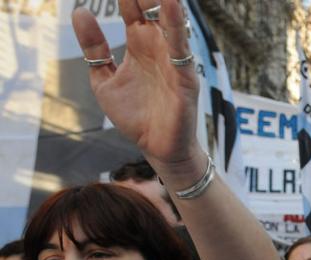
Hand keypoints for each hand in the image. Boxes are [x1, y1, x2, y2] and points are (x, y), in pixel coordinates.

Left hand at [72, 0, 206, 182]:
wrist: (156, 148)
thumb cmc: (136, 116)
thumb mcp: (104, 79)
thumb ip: (95, 48)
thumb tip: (80, 12)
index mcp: (140, 45)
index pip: (133, 9)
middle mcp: (158, 47)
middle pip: (152, 8)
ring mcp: (172, 59)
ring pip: (169, 20)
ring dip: (162, 0)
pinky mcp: (184, 76)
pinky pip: (180, 46)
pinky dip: (175, 23)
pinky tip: (170, 2)